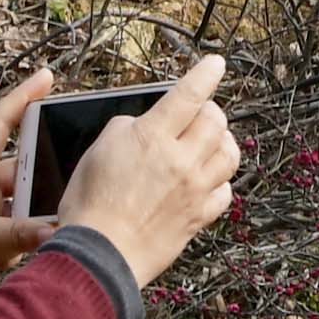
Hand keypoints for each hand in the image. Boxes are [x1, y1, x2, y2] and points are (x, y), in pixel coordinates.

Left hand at [0, 67, 59, 310]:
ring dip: (30, 225)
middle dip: (45, 184)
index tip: (47, 76)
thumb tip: (57, 230)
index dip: (24, 97)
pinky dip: (16, 247)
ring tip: (34, 240)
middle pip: (26, 170)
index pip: (1, 123)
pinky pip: (17, 233)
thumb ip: (16, 233)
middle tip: (68, 193)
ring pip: (25, 207)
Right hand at [56, 55, 240, 290]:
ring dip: (223, 142)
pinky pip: (225, 191)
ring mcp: (195, 189)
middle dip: (211, 111)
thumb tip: (144, 125)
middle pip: (216, 121)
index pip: (189, 95)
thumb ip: (126, 129)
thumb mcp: (97, 150)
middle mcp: (181, 160)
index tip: (216, 63)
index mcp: (152, 137)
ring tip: (210, 142)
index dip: (206, 74)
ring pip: (229, 154)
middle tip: (200, 112)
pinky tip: (209, 179)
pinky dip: (221, 180)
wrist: (100, 254)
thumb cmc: (89, 204)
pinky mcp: (199, 216)